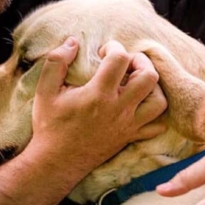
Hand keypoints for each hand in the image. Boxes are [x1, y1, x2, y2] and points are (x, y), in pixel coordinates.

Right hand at [31, 37, 166, 171]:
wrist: (56, 162)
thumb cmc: (50, 125)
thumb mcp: (45, 91)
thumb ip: (56, 62)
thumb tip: (72, 42)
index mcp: (98, 94)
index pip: (120, 58)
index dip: (114, 47)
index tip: (103, 53)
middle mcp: (118, 109)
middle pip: (149, 76)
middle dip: (141, 62)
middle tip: (126, 63)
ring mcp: (127, 125)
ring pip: (159, 101)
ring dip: (152, 87)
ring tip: (135, 83)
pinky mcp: (130, 138)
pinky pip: (157, 126)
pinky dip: (155, 114)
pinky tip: (139, 106)